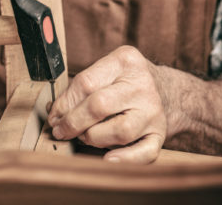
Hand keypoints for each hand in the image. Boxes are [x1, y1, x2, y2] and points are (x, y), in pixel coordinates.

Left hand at [47, 45, 166, 162]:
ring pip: (119, 131)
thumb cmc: (125, 81)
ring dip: (93, 138)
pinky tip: (108, 159)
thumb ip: (79, 88)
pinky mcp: (160, 134)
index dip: (64, 104)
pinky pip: (145, 152)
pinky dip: (125, 159)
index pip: (86, 83)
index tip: (53, 117)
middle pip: (100, 106)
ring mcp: (153, 111)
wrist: (168, 90)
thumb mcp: (106, 70)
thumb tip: (54, 113)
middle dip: (73, 122)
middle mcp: (142, 85)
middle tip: (61, 131)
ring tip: (85, 136)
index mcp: (125, 62)